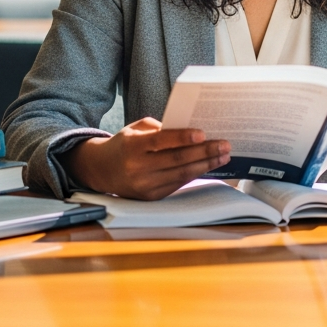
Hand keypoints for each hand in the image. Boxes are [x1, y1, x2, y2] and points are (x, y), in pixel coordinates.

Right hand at [60, 117, 230, 199]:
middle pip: (177, 160)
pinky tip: (208, 166)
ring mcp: (145, 185)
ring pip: (182, 174)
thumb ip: (160, 130)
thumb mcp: (136, 129)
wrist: (102, 170)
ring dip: (206, 165)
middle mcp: (138, 168)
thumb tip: (190, 133)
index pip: (161, 142)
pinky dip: (195, 174)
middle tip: (224, 145)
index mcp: (132, 147)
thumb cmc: (124, 145)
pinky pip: (178, 184)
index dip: (182, 138)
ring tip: (223, 156)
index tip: (203, 134)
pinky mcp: (151, 197)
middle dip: (204, 152)